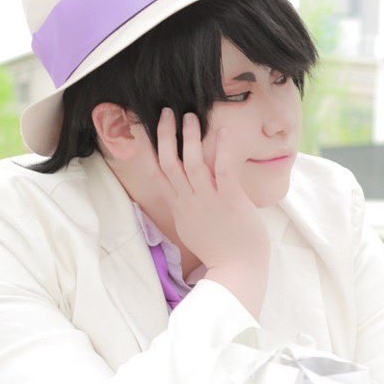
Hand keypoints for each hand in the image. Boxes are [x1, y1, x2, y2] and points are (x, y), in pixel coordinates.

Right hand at [153, 108, 269, 271]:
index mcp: (180, 208)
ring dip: (190, 137)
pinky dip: (223, 149)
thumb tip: (186, 198)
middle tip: (167, 113)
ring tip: (190, 116)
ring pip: (191, 162)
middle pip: (169, 163)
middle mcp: (189, 201)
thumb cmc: (221, 252)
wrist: (237, 271)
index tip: (147, 132)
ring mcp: (208, 200)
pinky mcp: (229, 200)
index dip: (151, 151)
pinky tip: (224, 131)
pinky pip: (223, 169)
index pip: (159, 174)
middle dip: (166, 135)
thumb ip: (189, 210)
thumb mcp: (194, 230)